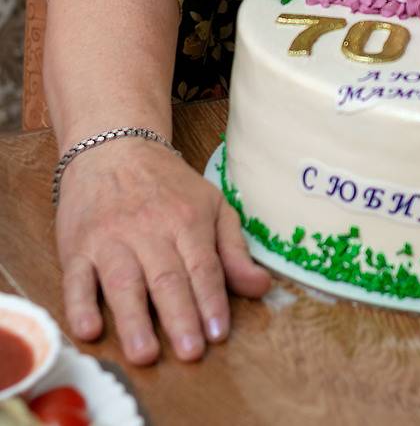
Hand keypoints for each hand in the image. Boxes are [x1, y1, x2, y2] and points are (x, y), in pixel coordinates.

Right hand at [55, 138, 270, 363]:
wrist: (113, 147)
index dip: (212, 300)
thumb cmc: (168, 185)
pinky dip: (80, 306)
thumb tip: (261, 287)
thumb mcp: (211, 205)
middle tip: (190, 352)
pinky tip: (88, 330)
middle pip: (167, 278)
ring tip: (145, 353)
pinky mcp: (77, 248)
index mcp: (187, 220)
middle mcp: (149, 230)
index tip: (219, 334)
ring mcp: (110, 240)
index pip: (203, 266)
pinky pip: (76, 279)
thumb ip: (234, 249)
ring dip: (134, 320)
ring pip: (123, 282)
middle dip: (180, 316)